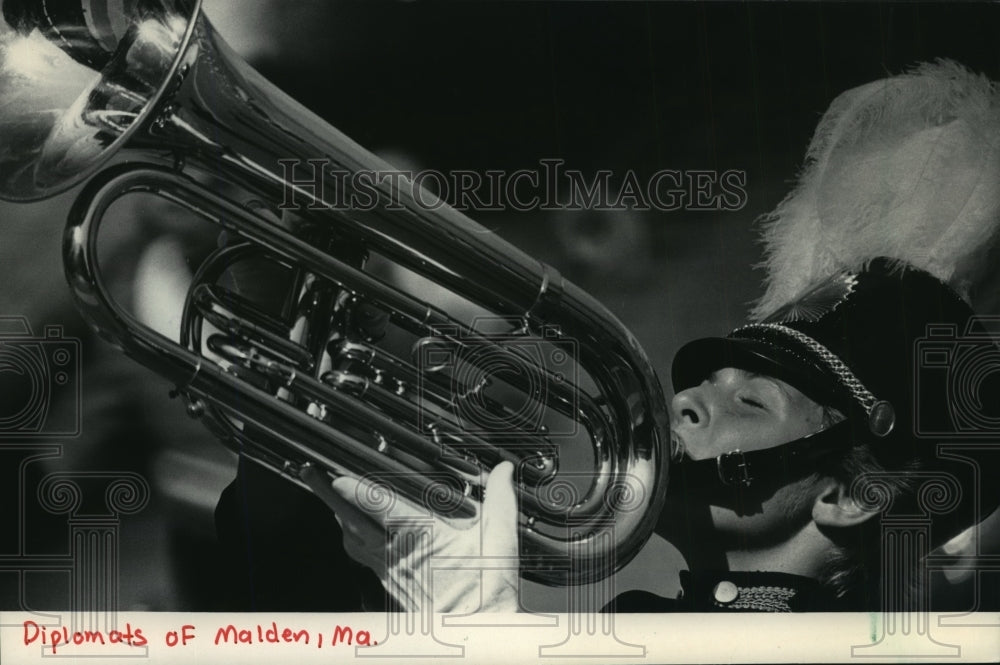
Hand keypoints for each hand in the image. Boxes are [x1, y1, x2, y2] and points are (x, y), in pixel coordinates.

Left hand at [301, 461, 519, 612]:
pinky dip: (353, 535)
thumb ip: (501, 500)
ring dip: (341, 516)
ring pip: (351, 540)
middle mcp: (397, 556)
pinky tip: (355, 526)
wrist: (475, 635)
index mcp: (423, 540)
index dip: (357, 492)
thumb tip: (503, 471)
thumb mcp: (500, 542)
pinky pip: (360, 555)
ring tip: (331, 494)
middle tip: (314, 477)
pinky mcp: (388, 583)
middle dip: (332, 498)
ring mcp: (388, 572)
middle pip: (352, 523)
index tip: (339, 478)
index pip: (382, 510)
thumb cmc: (486, 595)